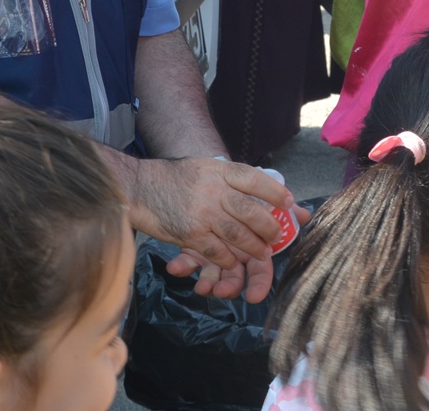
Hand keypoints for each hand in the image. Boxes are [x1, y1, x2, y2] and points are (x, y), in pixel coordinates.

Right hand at [131, 158, 292, 302]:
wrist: (139, 188)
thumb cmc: (175, 179)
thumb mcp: (205, 168)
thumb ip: (231, 180)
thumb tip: (268, 192)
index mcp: (219, 170)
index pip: (254, 178)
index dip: (274, 191)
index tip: (289, 202)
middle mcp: (213, 189)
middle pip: (250, 210)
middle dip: (269, 226)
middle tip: (276, 235)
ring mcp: (202, 212)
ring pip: (238, 233)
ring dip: (253, 246)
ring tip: (262, 252)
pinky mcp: (190, 233)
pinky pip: (216, 250)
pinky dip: (228, 259)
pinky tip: (232, 260)